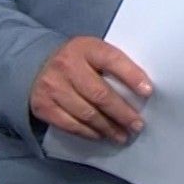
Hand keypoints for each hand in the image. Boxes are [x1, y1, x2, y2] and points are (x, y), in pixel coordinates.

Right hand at [29, 36, 152, 142]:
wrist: (35, 64)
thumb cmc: (76, 60)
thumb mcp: (92, 52)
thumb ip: (112, 65)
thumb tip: (140, 90)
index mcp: (85, 48)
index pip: (112, 60)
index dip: (131, 76)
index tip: (148, 91)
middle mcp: (67, 66)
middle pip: (100, 94)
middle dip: (122, 113)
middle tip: (137, 125)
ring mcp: (53, 87)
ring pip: (87, 114)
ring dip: (108, 128)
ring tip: (123, 135)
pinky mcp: (44, 106)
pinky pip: (71, 125)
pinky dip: (89, 133)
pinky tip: (101, 135)